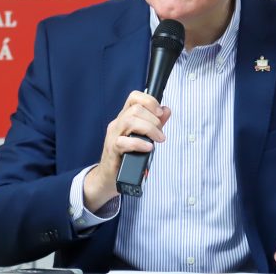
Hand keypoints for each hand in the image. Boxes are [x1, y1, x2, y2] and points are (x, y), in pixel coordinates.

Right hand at [82, 90, 170, 211]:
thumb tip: (166, 110)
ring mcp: (113, 136)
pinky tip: (148, 147)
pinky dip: (139, 143)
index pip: (134, 97)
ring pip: (130, 121)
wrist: (109, 176)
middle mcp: (117, 123)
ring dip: (149, 129)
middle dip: (153, 120)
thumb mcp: (143, 136)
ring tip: (158, 140)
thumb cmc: (127, 155)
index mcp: (124, 117)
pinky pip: (124, 142)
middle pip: (135, 109)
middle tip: (160, 133)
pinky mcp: (112, 150)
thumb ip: (155, 122)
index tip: (160, 113)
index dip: (149, 101)